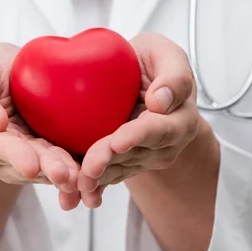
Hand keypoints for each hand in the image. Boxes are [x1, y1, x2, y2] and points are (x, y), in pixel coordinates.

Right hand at [0, 43, 80, 210]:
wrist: (17, 73)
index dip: (16, 156)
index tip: (30, 165)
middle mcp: (8, 157)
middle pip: (29, 164)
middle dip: (47, 169)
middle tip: (63, 174)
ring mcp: (34, 158)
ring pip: (50, 169)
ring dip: (66, 174)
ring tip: (80, 177)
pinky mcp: (57, 154)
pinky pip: (68, 163)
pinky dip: (80, 170)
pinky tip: (92, 176)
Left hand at [78, 32, 202, 207]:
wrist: (142, 79)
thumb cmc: (154, 63)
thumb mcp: (167, 54)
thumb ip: (174, 75)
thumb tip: (161, 102)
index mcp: (178, 119)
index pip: (159, 129)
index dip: (138, 136)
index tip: (118, 140)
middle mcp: (163, 145)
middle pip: (134, 154)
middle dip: (109, 161)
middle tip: (88, 167)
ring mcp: (142, 157)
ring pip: (118, 169)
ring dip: (97, 179)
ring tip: (77, 185)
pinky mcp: (121, 162)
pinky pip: (106, 175)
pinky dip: (90, 185)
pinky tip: (73, 195)